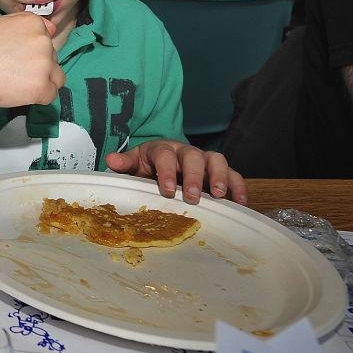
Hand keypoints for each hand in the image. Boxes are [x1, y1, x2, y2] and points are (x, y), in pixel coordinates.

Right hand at [0, 13, 64, 106]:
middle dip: (38, 66)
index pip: (48, 40)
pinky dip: (38, 96)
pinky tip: (21, 92)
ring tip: (19, 82)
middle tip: (13, 70)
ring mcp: (44, 65)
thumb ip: (28, 24)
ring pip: (57, 77)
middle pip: (53, 59)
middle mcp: (44, 42)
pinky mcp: (40, 87)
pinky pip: (51, 94)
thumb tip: (52, 29)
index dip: (34, 51)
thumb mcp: (3, 23)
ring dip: (43, 81)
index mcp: (35, 24)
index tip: (17, 56)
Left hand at [106, 140, 247, 204]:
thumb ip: (125, 164)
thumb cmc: (147, 167)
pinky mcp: (219, 171)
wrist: (162, 163)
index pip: (165, 156)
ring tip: (218, 195)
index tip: (168, 191)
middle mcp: (185, 151)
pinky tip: (240, 202)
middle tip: (192, 197)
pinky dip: (238, 186)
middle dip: (193, 176)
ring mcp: (204, 160)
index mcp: (162, 149)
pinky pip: (233, 173)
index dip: (166, 171)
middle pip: (193, 156)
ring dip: (219, 176)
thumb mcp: (134, 164)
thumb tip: (111, 160)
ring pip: (216, 159)